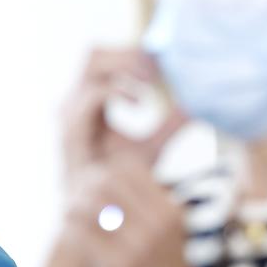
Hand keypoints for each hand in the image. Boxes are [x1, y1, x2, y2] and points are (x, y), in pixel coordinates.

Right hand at [61, 49, 184, 183]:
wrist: (99, 213)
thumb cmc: (118, 181)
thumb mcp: (150, 149)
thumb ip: (169, 128)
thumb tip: (195, 111)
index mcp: (89, 101)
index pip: (104, 58)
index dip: (132, 53)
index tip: (162, 61)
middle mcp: (75, 101)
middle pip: (94, 52)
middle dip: (128, 53)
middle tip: (157, 68)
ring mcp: (70, 112)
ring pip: (92, 63)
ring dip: (125, 65)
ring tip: (149, 82)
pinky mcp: (72, 128)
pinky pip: (94, 93)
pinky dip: (120, 90)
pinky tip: (141, 104)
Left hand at [65, 155, 221, 266]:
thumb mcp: (168, 237)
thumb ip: (145, 206)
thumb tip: (107, 172)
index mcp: (173, 213)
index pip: (129, 167)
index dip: (103, 169)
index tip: (91, 182)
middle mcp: (159, 225)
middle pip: (107, 180)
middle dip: (83, 184)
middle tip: (71, 195)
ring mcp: (139, 247)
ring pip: (89, 203)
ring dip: (72, 205)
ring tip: (67, 213)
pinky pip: (80, 234)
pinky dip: (69, 230)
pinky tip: (67, 234)